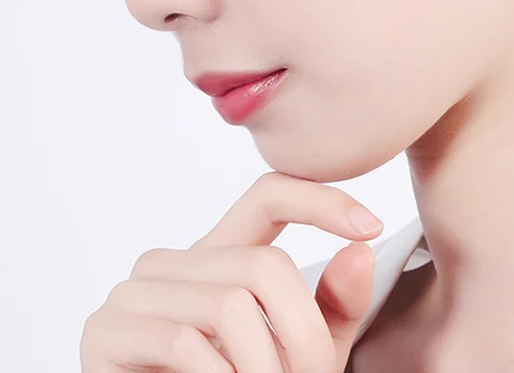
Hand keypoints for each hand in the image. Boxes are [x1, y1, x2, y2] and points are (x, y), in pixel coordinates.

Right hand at [79, 171, 384, 371]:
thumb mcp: (300, 353)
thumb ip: (331, 309)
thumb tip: (360, 251)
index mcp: (221, 254)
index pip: (269, 194)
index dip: (320, 199)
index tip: (370, 226)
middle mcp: (176, 260)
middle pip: (264, 264)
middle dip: (304, 335)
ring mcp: (135, 290)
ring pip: (230, 305)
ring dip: (265, 368)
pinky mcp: (105, 331)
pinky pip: (184, 343)